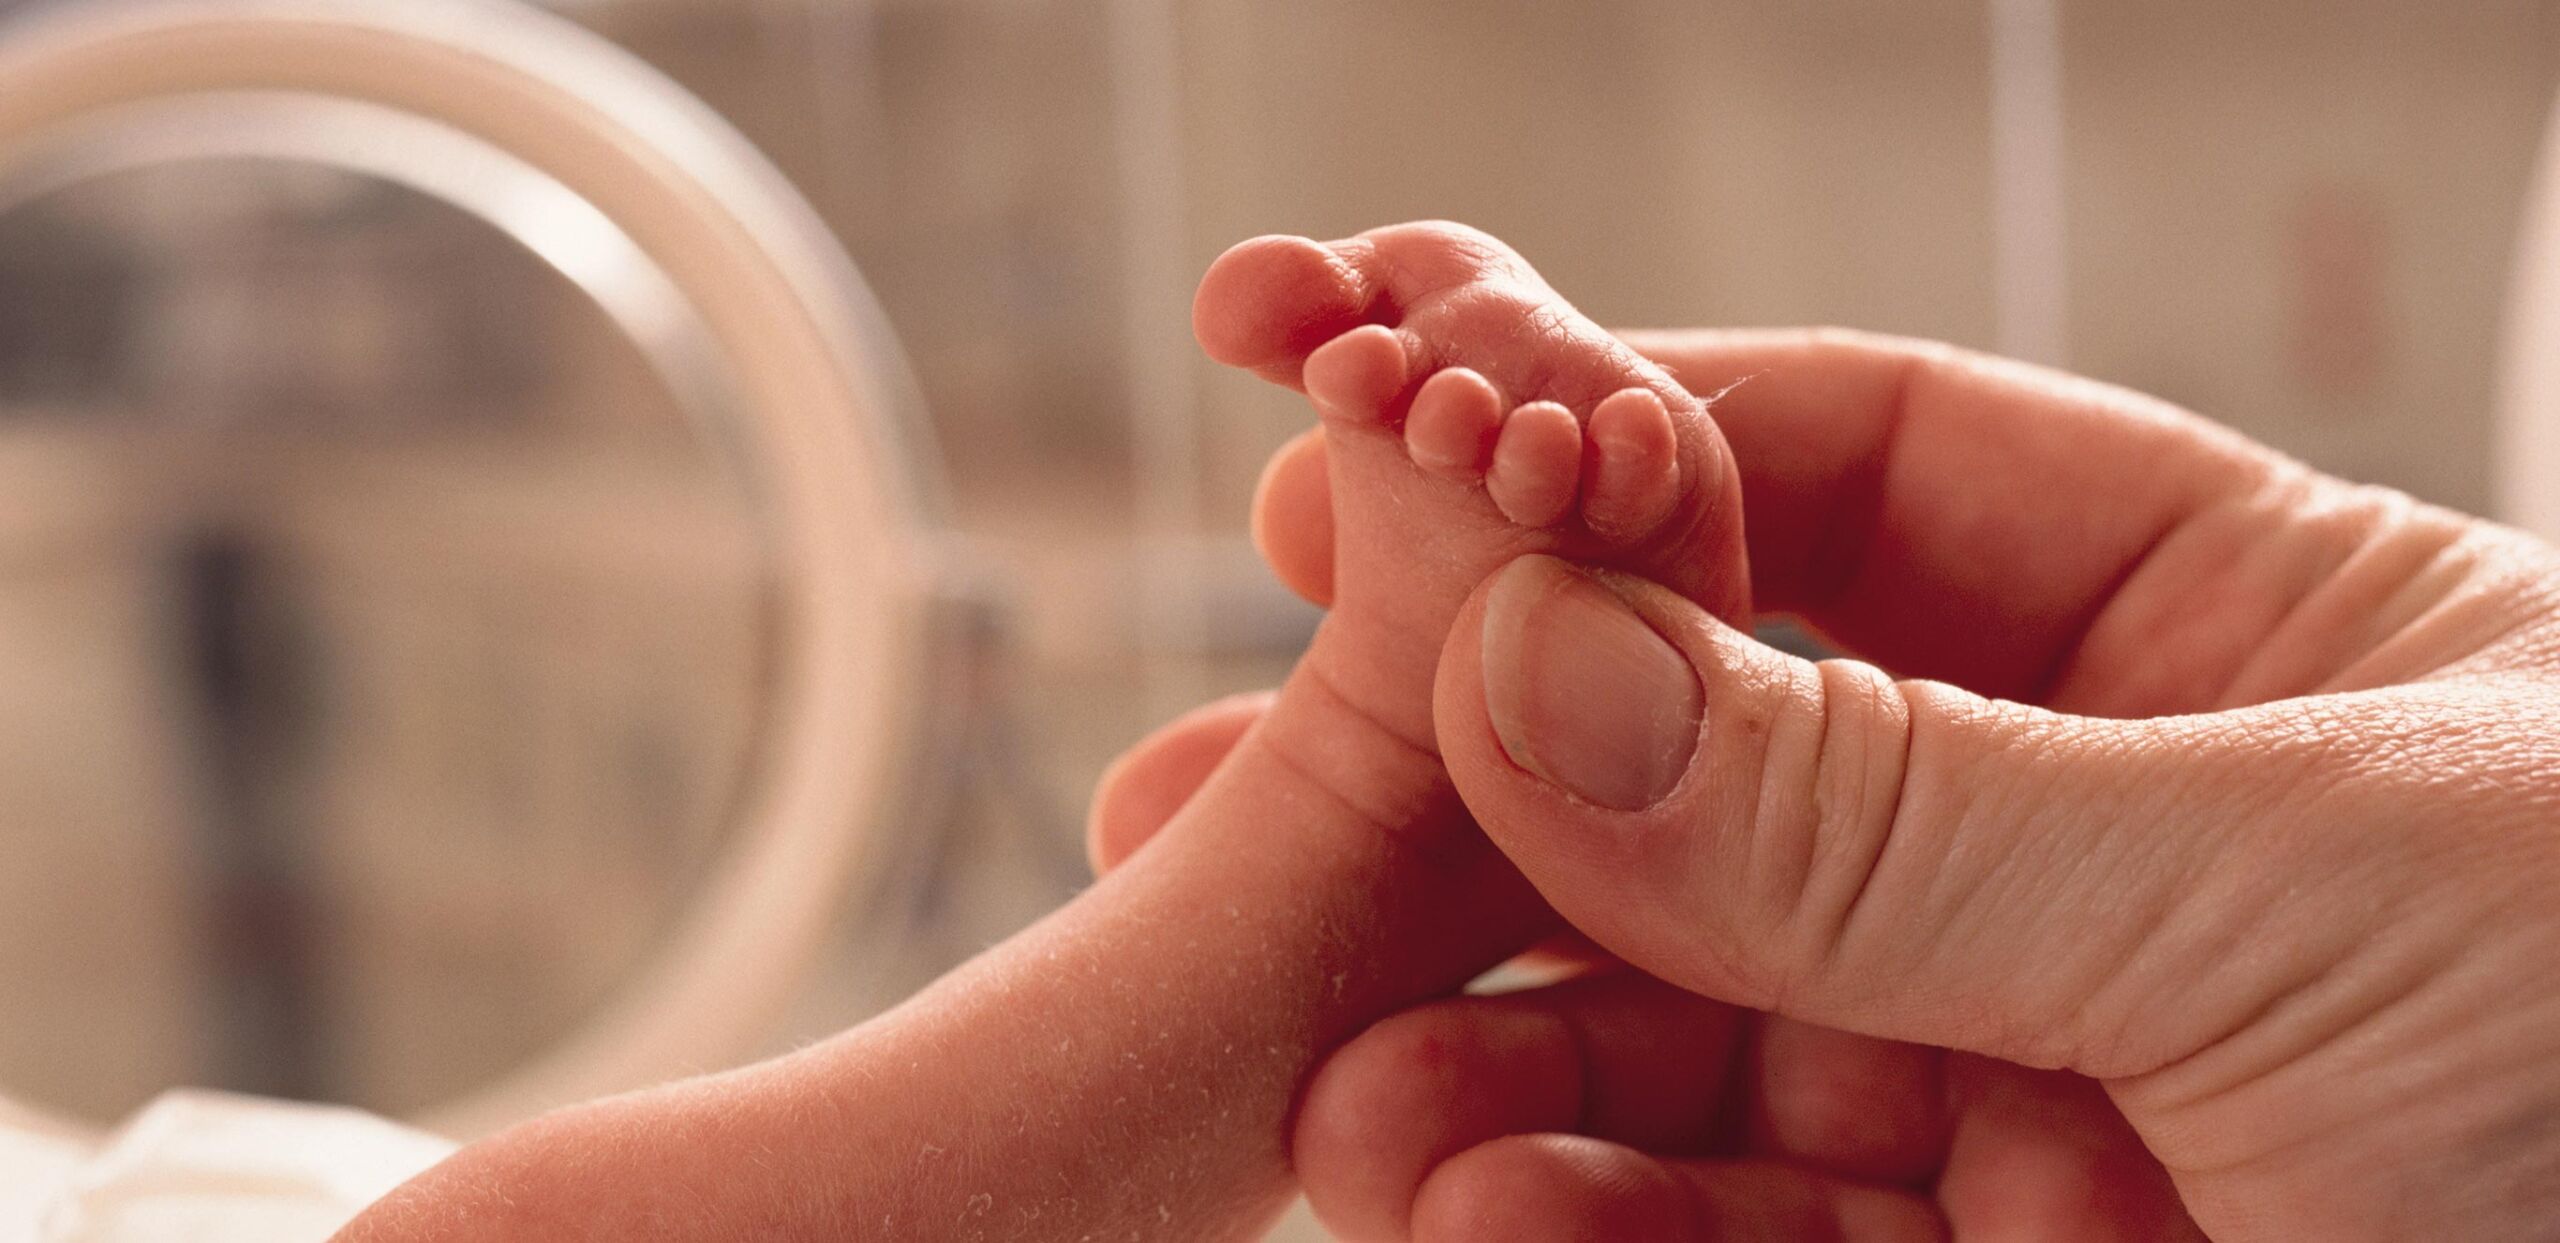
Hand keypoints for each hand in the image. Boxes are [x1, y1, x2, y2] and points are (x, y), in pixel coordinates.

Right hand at [1096, 329, 2559, 1239]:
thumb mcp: (2309, 888)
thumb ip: (1896, 799)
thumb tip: (1537, 656)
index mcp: (2231, 632)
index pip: (1856, 472)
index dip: (1615, 460)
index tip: (1392, 475)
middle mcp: (2100, 826)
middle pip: (1719, 749)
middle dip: (1484, 785)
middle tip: (1244, 789)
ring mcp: (2035, 1058)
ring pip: (1691, 1014)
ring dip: (1496, 1046)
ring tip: (1337, 1096)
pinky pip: (1737, 1227)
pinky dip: (1587, 1220)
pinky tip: (1460, 1206)